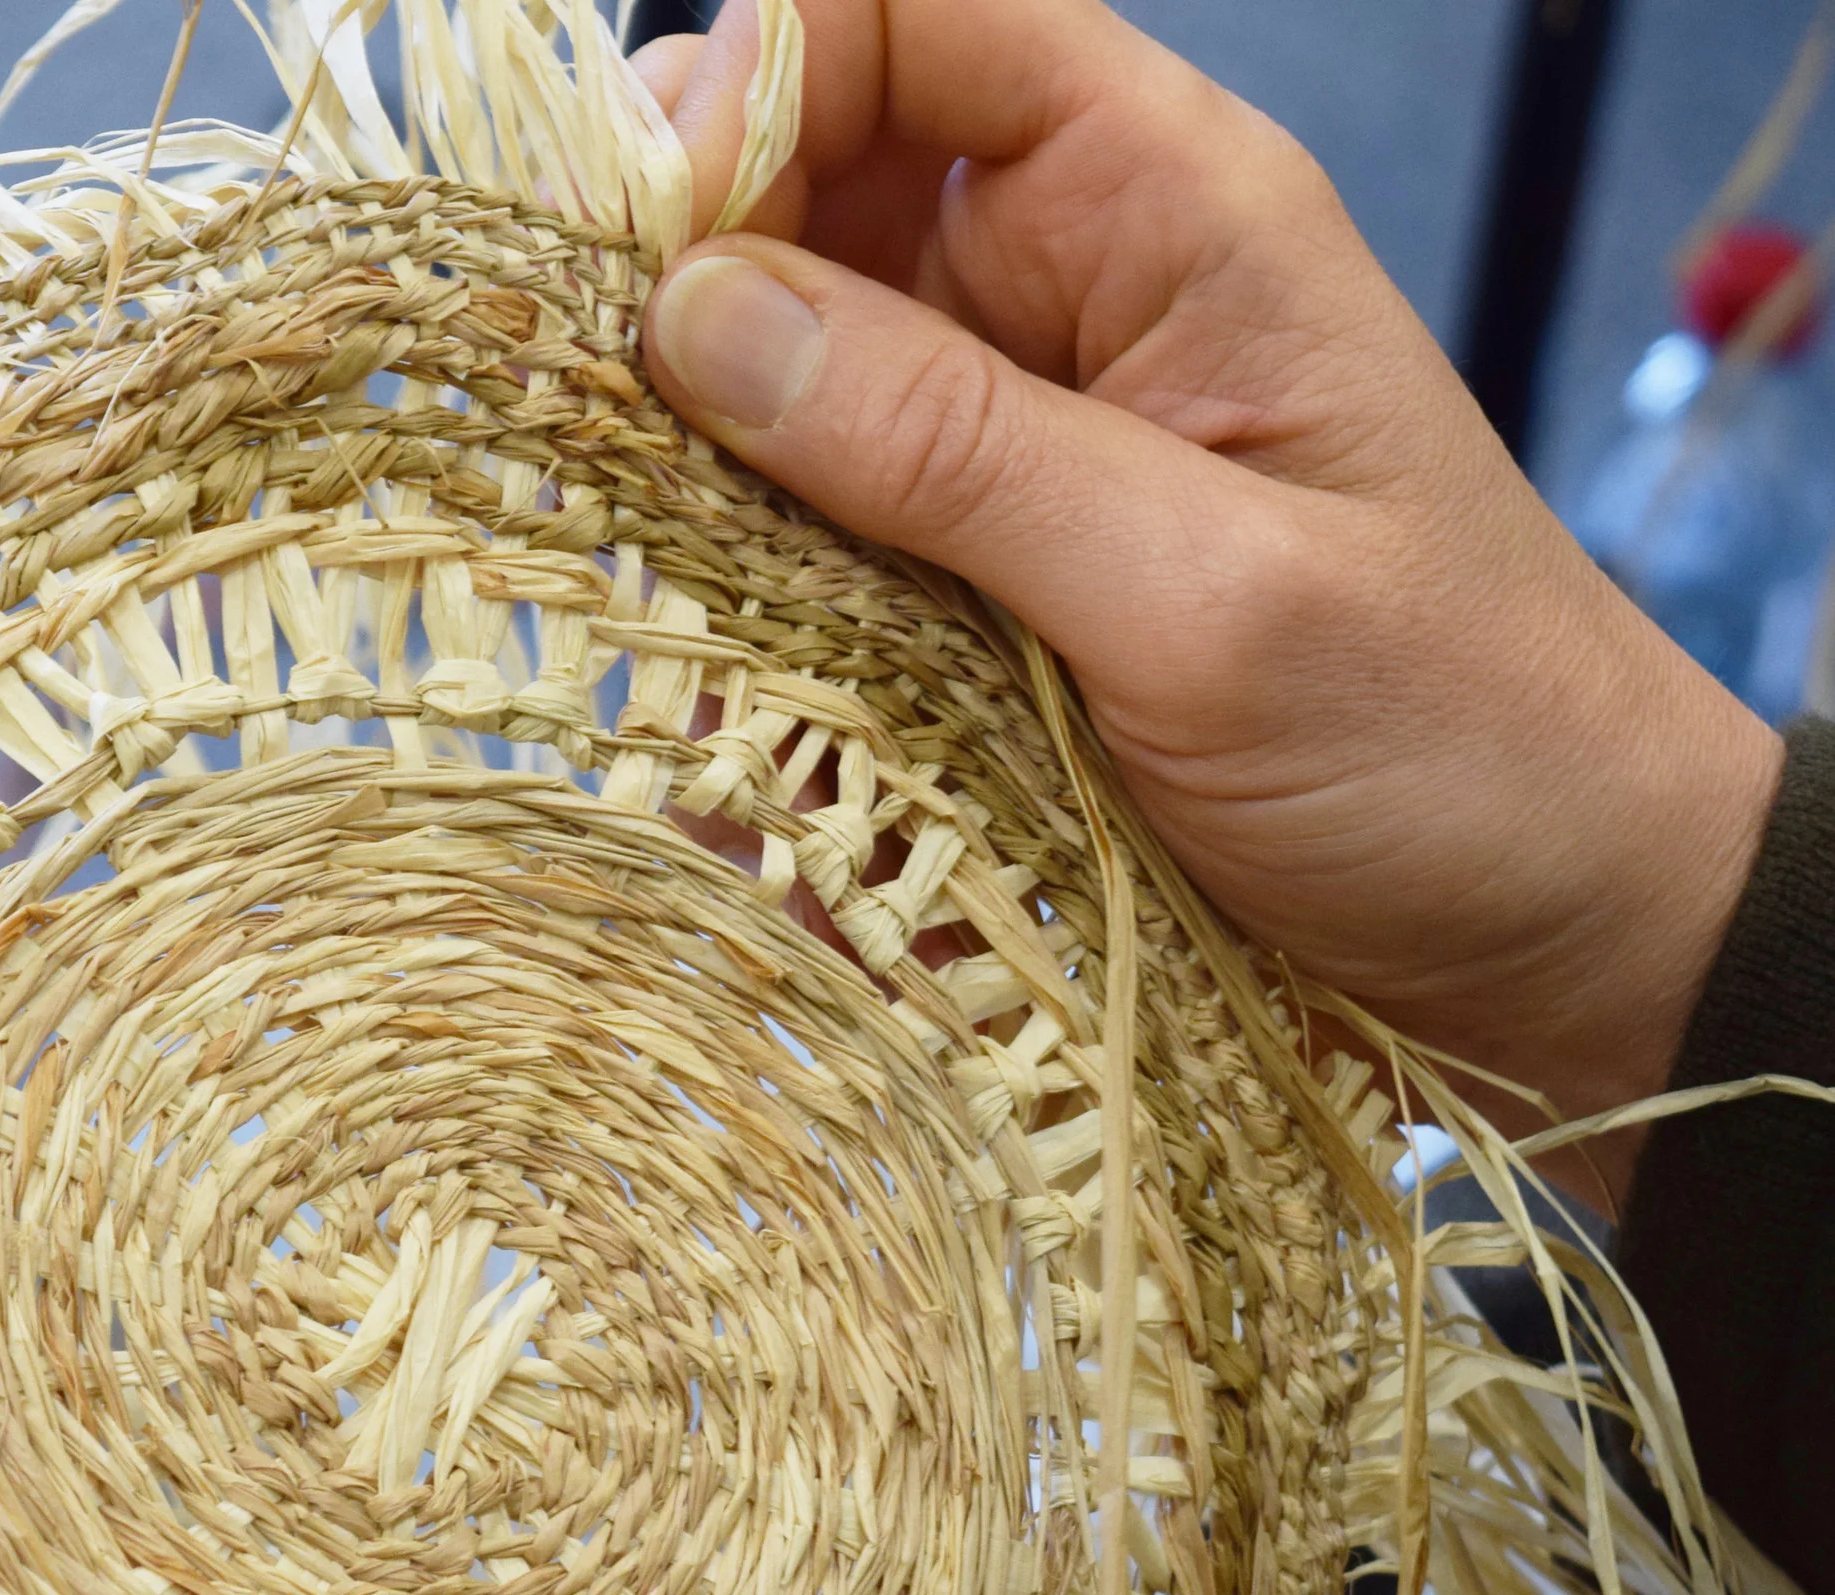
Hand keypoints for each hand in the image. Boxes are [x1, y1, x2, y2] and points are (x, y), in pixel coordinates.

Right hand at [635, 0, 1784, 1192]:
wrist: (1552, 938)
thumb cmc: (1455, 741)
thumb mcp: (1208, 594)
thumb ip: (954, 450)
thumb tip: (691, 312)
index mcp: (1158, 217)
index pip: (901, 30)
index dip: (744, 93)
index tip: (641, 266)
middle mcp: (1060, 317)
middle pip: (797, 233)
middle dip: (681, 351)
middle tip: (608, 493)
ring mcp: (1008, 480)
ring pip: (776, 437)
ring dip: (705, 545)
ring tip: (688, 664)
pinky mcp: (976, 625)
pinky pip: (815, 604)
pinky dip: (761, 678)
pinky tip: (750, 773)